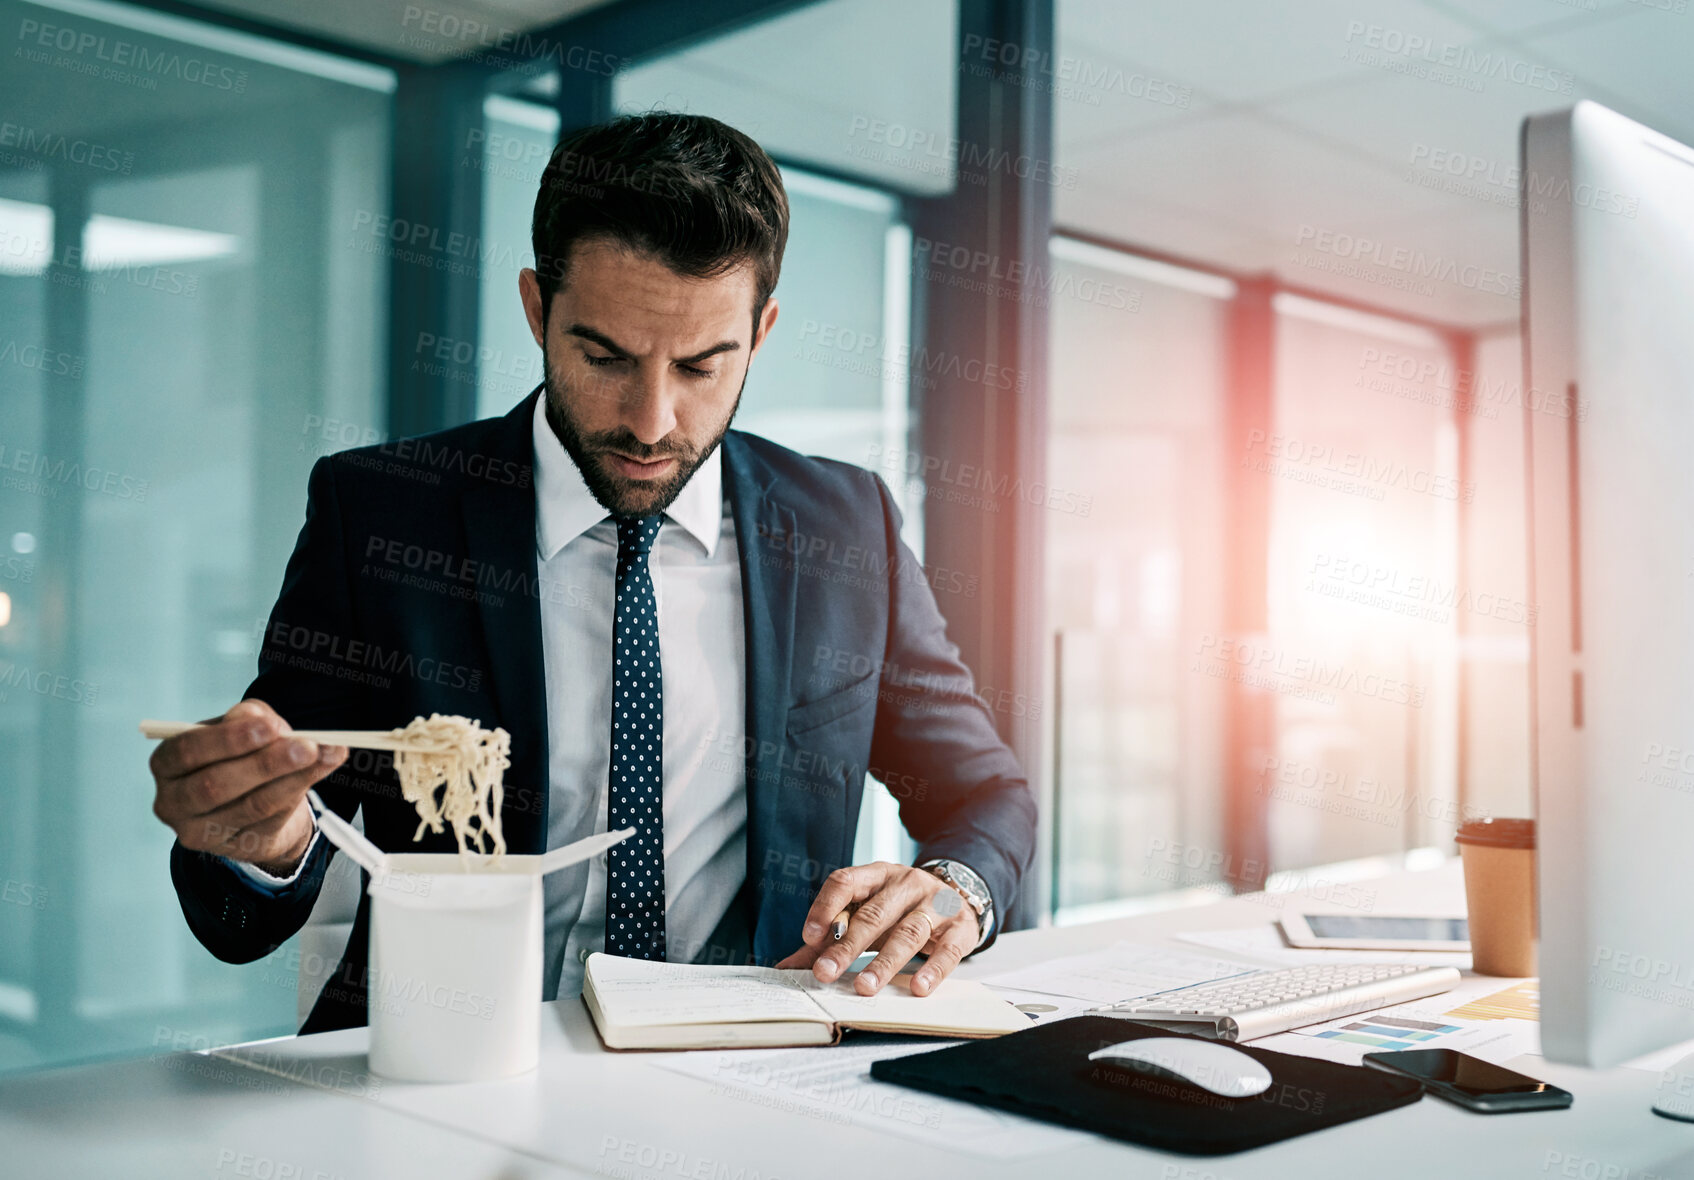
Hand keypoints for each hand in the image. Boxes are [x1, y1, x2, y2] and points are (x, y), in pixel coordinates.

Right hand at [149, 699, 347, 873]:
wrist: (253, 796)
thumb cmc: (240, 752)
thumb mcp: (243, 726)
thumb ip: (249, 717)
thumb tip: (260, 720)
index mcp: (166, 764)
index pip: (187, 752)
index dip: (227, 740)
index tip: (270, 727)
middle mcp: (173, 803)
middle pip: (216, 786)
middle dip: (266, 764)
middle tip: (307, 746)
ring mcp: (201, 832)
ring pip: (250, 807)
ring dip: (294, 779)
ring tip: (326, 755)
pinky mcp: (233, 848)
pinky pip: (270, 822)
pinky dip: (300, 794)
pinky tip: (322, 770)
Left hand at [774, 861, 976, 997]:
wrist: (958, 896)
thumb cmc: (901, 909)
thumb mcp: (867, 914)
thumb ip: (829, 940)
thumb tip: (786, 969)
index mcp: (877, 875)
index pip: (846, 881)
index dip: (825, 907)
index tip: (809, 937)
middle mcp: (906, 883)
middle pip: (874, 913)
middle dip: (847, 946)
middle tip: (825, 973)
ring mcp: (936, 903)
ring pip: (908, 932)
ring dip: (884, 962)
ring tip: (864, 986)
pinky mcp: (960, 927)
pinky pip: (947, 950)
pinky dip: (932, 970)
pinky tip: (917, 988)